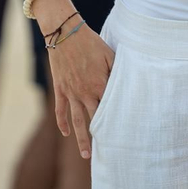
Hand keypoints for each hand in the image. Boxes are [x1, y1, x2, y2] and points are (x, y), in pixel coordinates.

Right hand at [46, 24, 114, 159]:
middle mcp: (85, 92)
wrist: (64, 33)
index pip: (111, 108)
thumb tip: (127, 86)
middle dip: (102, 137)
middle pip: (95, 119)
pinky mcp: (60, 89)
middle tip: (109, 154)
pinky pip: (60, 110)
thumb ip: (117, 72)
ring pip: (77, 121)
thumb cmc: (90, 42)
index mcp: (100, 84)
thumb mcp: (109, 54)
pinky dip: (62, 123)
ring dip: (81, 138)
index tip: (126, 135)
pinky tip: (66, 133)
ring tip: (86, 155)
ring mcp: (71, 92)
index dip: (118, 121)